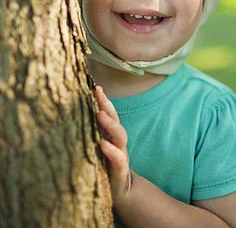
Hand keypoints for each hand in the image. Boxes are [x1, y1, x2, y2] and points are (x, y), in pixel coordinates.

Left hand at [94, 85, 131, 204]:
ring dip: (111, 124)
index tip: (96, 87)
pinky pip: (119, 159)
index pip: (109, 114)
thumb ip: (89, 133)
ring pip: (120, 136)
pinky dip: (112, 151)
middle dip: (108, 106)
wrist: (119, 193)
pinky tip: (104, 145)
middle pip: (115, 120)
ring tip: (100, 115)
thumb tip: (70, 115)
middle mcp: (117, 142)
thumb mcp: (95, 148)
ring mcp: (121, 154)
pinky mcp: (120, 170)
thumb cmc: (103, 166)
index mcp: (110, 135)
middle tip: (98, 94)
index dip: (104, 100)